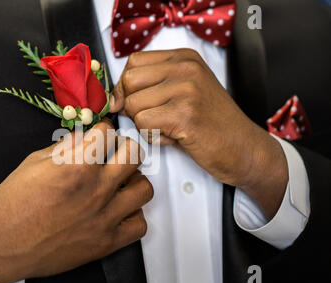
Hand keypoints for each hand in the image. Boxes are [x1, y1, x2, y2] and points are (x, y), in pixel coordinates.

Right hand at [0, 119, 152, 282]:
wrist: (1, 243)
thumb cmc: (12, 203)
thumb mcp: (34, 162)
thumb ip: (66, 148)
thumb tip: (84, 138)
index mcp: (76, 166)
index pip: (108, 132)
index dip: (103, 129)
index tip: (100, 134)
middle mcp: (96, 189)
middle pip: (135, 154)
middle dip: (125, 148)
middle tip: (115, 154)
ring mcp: (104, 217)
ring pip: (144, 188)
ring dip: (133, 181)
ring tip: (119, 184)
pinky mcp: (106, 243)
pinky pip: (140, 225)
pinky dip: (132, 216)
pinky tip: (118, 212)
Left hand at [111, 49, 287, 218]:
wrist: (244, 148)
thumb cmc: (212, 123)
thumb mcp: (184, 93)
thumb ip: (152, 86)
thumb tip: (112, 98)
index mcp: (185, 58)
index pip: (133, 62)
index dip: (127, 87)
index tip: (135, 103)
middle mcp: (186, 68)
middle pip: (129, 81)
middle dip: (133, 106)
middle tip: (153, 119)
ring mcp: (187, 90)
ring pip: (134, 105)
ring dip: (144, 124)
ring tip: (169, 129)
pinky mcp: (185, 115)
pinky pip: (144, 124)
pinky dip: (153, 137)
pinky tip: (174, 137)